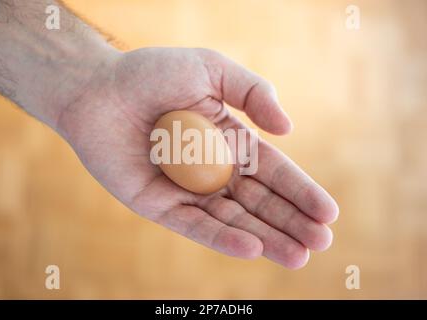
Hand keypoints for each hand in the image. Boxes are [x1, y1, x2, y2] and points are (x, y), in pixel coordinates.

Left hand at [57, 47, 338, 268]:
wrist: (97, 88)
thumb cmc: (152, 73)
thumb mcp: (212, 69)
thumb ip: (255, 93)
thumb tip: (288, 131)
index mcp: (231, 141)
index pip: (274, 172)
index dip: (302, 191)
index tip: (329, 213)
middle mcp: (214, 170)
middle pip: (260, 202)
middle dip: (292, 222)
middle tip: (322, 243)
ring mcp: (188, 191)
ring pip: (233, 220)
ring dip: (266, 238)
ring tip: (298, 256)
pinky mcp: (159, 205)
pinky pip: (194, 225)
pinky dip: (222, 238)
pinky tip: (252, 248)